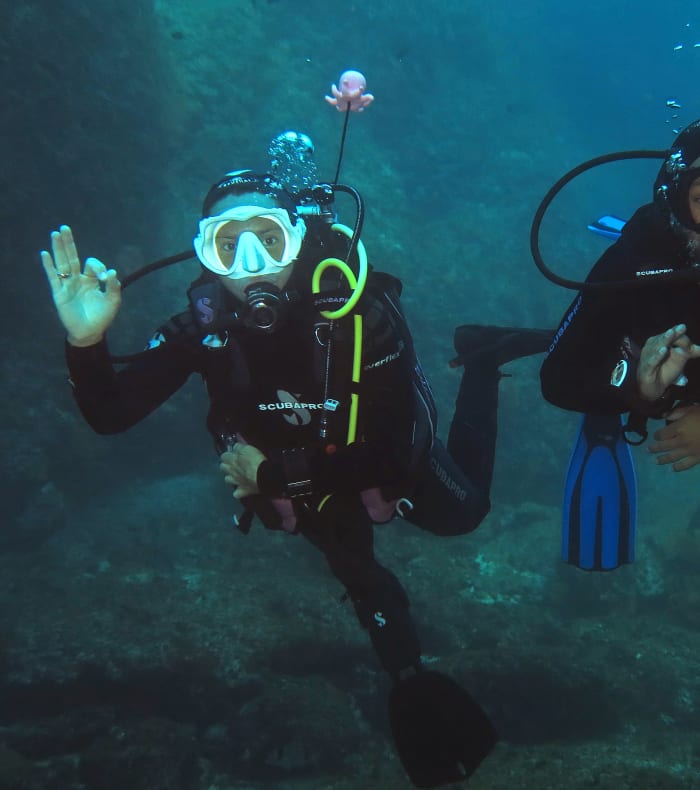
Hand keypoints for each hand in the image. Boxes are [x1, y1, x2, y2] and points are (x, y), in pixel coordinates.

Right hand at [41, 225, 121, 346]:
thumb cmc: (102, 317)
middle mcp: (78, 280)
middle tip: (65, 228)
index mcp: (91, 280)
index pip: (92, 265)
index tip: (107, 278)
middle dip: (69, 243)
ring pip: (62, 263)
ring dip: (59, 249)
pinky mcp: (60, 293)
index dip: (99, 267)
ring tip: (55, 233)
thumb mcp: (113, 301)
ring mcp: (68, 286)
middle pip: (72, 257)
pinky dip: (49, 266)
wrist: (90, 332)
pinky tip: (45, 254)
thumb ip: (114, 287)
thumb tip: (113, 272)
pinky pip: (53, 277)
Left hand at [220, 443, 265, 498]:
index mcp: (232, 460)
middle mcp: (231, 471)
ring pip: (227, 480)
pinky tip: (241, 489)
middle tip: (234, 463)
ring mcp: (236, 482)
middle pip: (222, 467)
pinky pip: (237, 494)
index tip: (233, 453)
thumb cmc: (256, 460)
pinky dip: (238, 492)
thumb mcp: (247, 448)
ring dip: (230, 477)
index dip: (227, 454)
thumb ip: (239, 447)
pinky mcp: (243, 491)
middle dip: (226, 465)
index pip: (223, 456)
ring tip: (236, 476)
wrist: (264, 476)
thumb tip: (235, 447)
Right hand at [636, 324, 699, 400]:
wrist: (652, 387)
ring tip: (672, 333)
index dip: (683, 338)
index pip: (673, 335)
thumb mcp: (680, 359)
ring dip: (665, 340)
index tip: (691, 348)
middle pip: (665, 338)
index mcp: (661, 341)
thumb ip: (690, 351)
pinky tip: (664, 350)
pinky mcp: (646, 368)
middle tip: (683, 327)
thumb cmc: (665, 369)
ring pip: (657, 347)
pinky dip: (658, 356)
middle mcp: (653, 346)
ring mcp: (648, 357)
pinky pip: (652, 361)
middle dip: (674, 333)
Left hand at [648, 404, 699, 470]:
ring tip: (655, 461)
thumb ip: (677, 413)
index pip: (662, 434)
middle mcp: (681, 441)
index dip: (657, 435)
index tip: (655, 436)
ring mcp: (689, 451)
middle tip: (648, 450)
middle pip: (663, 446)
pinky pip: (686, 464)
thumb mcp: (692, 409)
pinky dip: (679, 467)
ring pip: (672, 457)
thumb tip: (664, 416)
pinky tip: (673, 469)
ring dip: (662, 459)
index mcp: (678, 428)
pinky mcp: (698, 458)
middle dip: (655, 448)